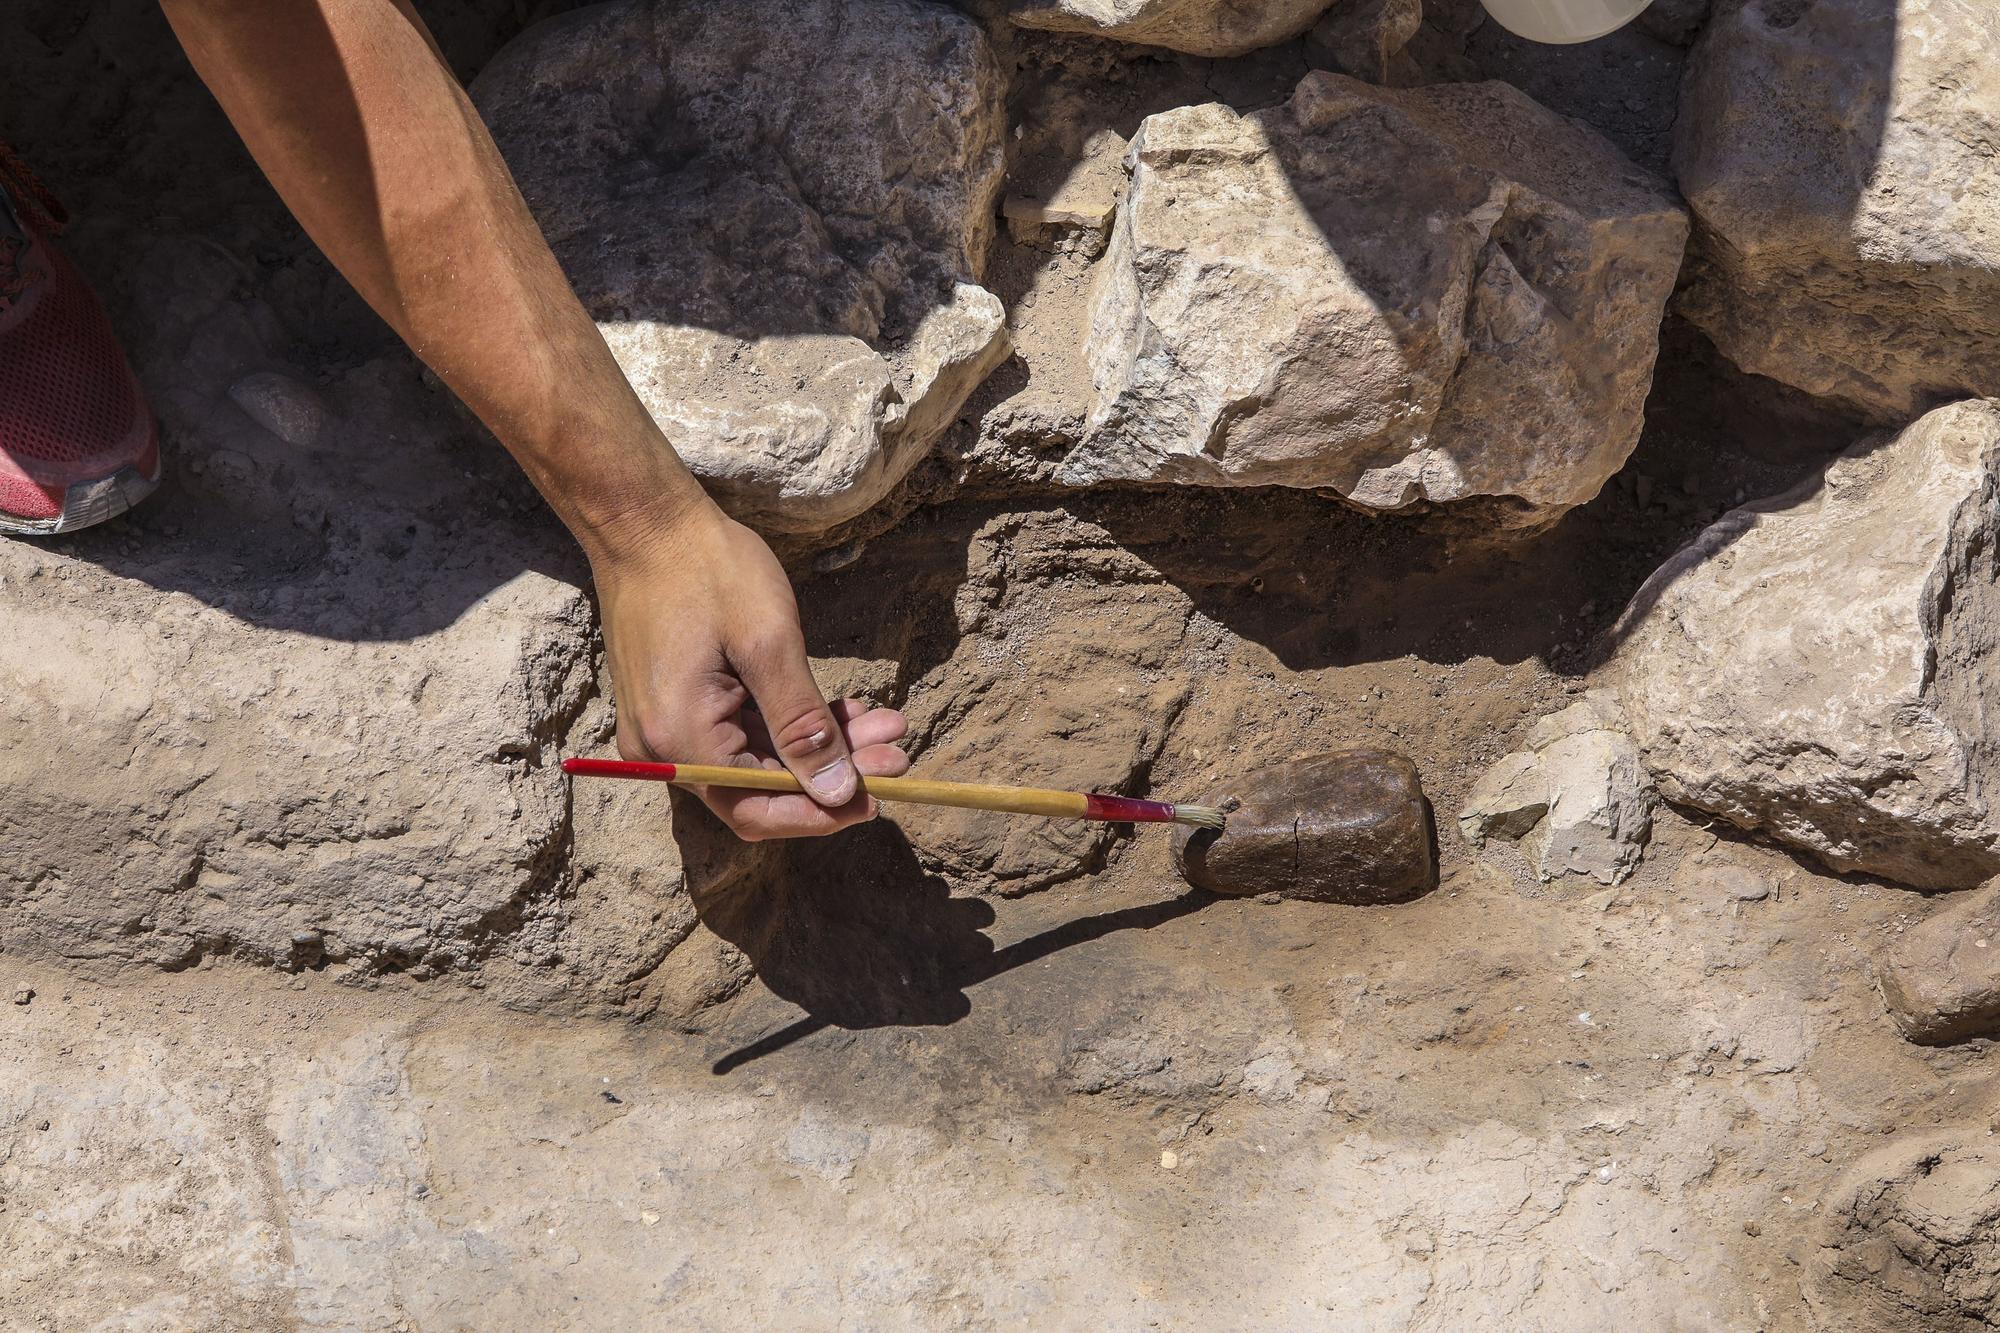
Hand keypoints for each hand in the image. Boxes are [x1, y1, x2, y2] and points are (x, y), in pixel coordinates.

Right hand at [590, 499, 910, 839]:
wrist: (645, 521)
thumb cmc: (707, 570)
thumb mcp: (769, 644)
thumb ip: (803, 727)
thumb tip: (839, 792)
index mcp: (680, 739)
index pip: (757, 810)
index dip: (822, 812)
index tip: (881, 797)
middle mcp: (665, 749)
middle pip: (760, 791)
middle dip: (834, 775)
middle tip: (898, 754)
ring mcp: (668, 728)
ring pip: (758, 762)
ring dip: (822, 748)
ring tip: (884, 725)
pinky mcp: (679, 707)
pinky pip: (741, 735)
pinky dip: (791, 727)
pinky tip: (844, 711)